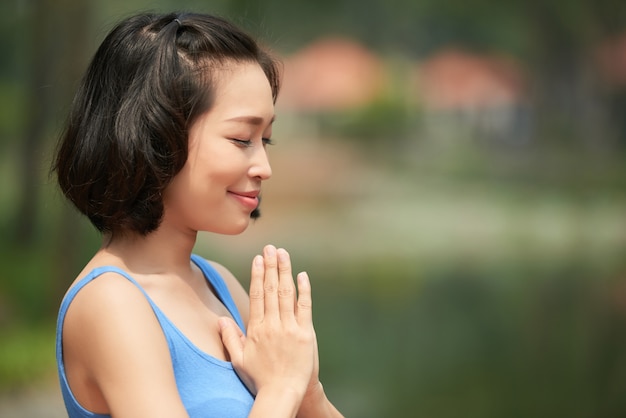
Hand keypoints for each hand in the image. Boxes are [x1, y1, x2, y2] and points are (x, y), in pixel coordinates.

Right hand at [219, 245, 315, 398]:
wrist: (283, 393)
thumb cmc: (260, 379)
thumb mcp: (239, 359)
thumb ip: (230, 338)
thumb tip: (220, 320)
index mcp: (256, 329)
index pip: (257, 295)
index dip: (258, 274)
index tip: (258, 258)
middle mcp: (272, 325)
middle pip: (271, 289)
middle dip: (271, 266)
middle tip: (271, 247)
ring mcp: (289, 328)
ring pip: (286, 294)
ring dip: (285, 271)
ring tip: (283, 253)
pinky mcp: (305, 333)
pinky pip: (305, 307)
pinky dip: (304, 290)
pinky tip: (302, 275)